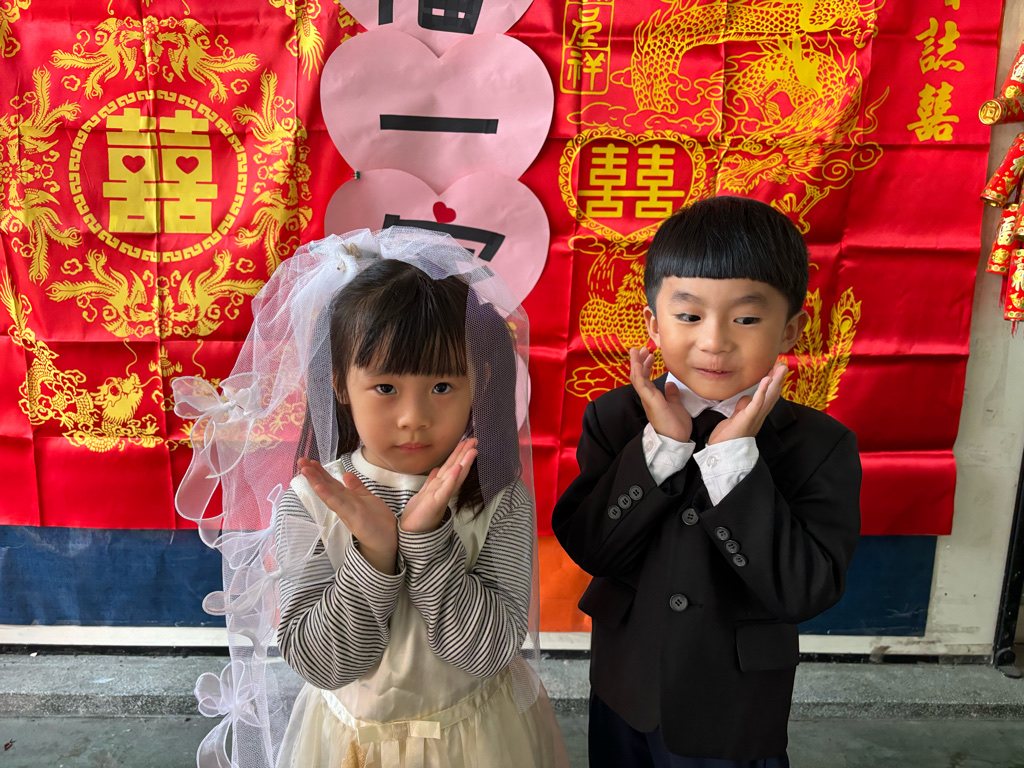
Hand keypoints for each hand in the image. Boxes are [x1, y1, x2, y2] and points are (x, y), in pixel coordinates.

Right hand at [297, 458, 397, 573]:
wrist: (388, 543)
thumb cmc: (378, 523)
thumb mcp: (367, 500)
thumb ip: (356, 488)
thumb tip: (346, 474)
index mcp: (347, 500)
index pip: (332, 483)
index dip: (321, 472)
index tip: (310, 461)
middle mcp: (344, 505)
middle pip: (327, 487)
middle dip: (313, 474)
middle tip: (301, 459)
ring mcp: (348, 511)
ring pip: (330, 494)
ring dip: (316, 482)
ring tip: (305, 470)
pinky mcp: (355, 518)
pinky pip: (340, 505)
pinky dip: (329, 496)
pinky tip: (319, 487)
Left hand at [400, 439, 477, 532]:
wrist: (411, 532)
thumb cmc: (419, 514)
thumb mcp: (424, 493)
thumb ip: (432, 481)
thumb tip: (437, 469)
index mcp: (441, 486)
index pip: (452, 466)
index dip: (459, 453)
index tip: (468, 440)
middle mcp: (443, 489)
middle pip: (456, 468)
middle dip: (465, 454)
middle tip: (475, 440)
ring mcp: (441, 496)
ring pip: (454, 476)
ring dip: (463, 462)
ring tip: (472, 450)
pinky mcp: (436, 503)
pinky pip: (445, 490)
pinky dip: (451, 479)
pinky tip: (458, 469)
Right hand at [629, 347, 691, 442]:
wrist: (675, 440)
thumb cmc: (675, 426)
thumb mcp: (676, 405)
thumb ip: (672, 395)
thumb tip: (670, 384)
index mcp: (653, 398)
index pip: (646, 378)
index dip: (646, 366)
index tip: (649, 355)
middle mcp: (647, 397)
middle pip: (638, 376)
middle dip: (638, 361)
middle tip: (640, 348)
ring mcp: (647, 398)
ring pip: (637, 378)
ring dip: (636, 363)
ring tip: (638, 350)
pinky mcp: (650, 400)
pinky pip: (640, 384)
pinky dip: (638, 373)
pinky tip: (637, 363)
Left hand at [708, 362, 787, 444]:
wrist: (724, 452)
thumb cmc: (729, 437)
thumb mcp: (736, 418)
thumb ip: (742, 407)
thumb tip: (746, 397)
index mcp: (757, 414)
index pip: (768, 395)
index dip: (773, 382)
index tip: (776, 368)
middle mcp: (759, 414)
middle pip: (773, 394)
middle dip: (779, 378)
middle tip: (783, 364)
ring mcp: (755, 416)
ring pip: (769, 396)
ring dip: (775, 381)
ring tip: (780, 368)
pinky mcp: (748, 418)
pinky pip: (757, 403)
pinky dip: (762, 390)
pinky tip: (766, 380)